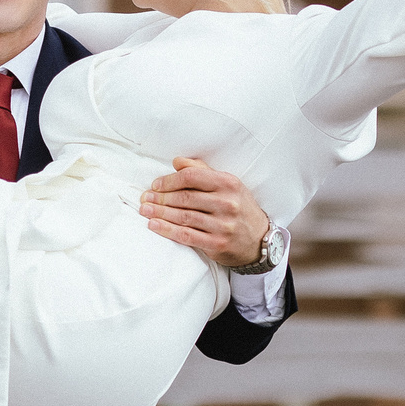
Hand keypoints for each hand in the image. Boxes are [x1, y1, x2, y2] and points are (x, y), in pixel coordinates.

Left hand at [141, 158, 272, 268]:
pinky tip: (154, 225)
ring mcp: (223, 225)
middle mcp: (227, 203)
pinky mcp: (217, 244)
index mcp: (229, 183)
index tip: (156, 184)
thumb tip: (177, 162)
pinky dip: (167, 230)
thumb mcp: (228, 185)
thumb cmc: (239, 207)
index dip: (170, 180)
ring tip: (145, 210)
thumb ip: (202, 171)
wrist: (259, 239)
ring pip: (183, 216)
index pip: (192, 177)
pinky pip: (186, 235)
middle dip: (161, 197)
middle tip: (145, 198)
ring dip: (160, 213)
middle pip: (185, 197)